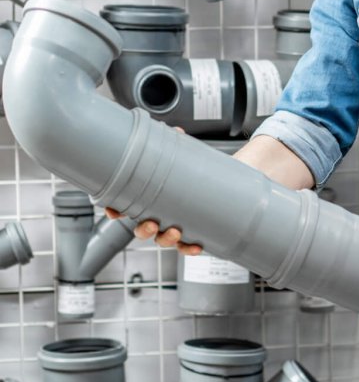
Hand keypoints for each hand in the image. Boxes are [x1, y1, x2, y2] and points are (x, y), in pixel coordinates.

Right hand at [104, 126, 201, 255]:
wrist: (222, 181)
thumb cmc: (193, 171)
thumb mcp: (184, 156)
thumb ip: (177, 143)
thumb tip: (177, 132)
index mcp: (148, 198)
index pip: (125, 207)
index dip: (115, 211)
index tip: (113, 210)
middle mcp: (158, 215)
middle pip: (142, 229)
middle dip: (144, 229)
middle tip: (151, 223)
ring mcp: (174, 226)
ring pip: (163, 240)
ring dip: (166, 239)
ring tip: (175, 232)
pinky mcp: (192, 232)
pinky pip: (187, 247)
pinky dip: (189, 248)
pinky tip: (197, 245)